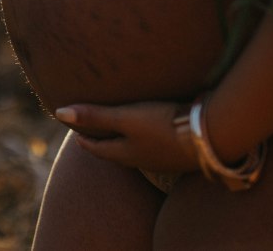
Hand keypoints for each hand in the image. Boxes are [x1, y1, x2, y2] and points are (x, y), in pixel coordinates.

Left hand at [54, 101, 197, 171]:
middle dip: (102, 138)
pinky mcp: (179, 150)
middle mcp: (142, 160)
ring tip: (119, 124)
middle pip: (115, 150)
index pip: (96, 148)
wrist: (213, 136)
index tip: (74, 128)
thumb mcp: (126, 118)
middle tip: (92, 127)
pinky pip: (155, 143)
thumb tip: (58, 113)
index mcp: (125, 154)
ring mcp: (162, 157)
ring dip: (124, 137)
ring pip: (135, 148)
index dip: (83, 137)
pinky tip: (152, 125)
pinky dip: (145, 134)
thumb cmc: (164, 126)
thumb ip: (95, 116)